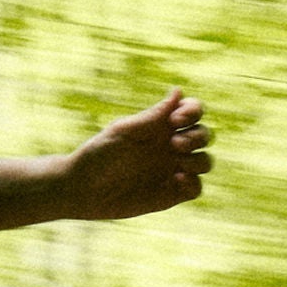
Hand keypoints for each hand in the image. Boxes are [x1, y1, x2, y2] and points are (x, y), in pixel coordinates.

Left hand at [60, 87, 213, 222]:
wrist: (81, 189)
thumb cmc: (97, 154)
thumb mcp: (123, 132)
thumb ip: (153, 116)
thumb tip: (179, 91)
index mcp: (160, 126)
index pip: (192, 111)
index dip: (193, 111)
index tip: (175, 119)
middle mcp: (170, 147)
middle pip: (204, 135)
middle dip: (197, 136)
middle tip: (174, 144)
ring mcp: (173, 170)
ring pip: (205, 162)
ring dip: (199, 160)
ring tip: (178, 163)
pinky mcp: (170, 194)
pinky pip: (196, 188)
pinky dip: (193, 183)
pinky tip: (177, 179)